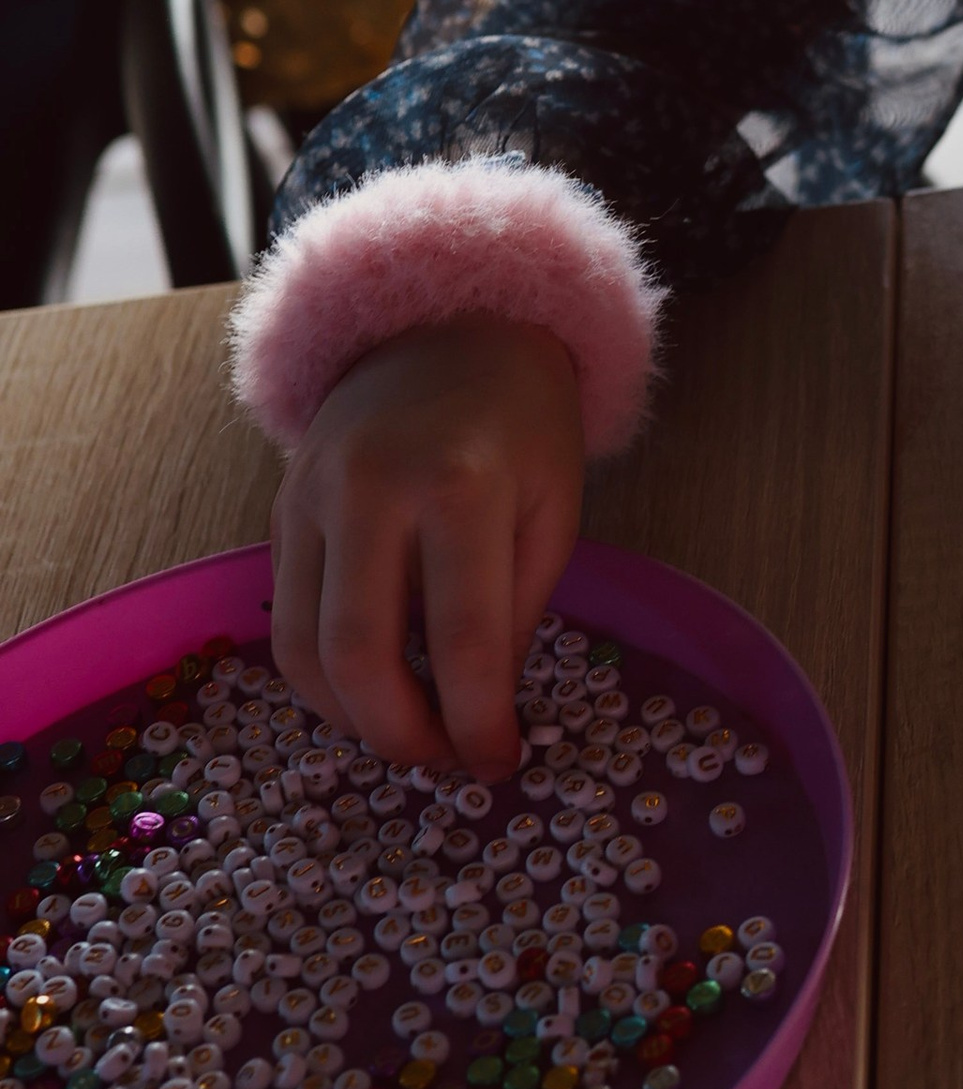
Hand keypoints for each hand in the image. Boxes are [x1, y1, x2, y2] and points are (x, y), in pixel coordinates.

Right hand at [269, 321, 584, 775]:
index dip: (481, 723)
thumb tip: (482, 713)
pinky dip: (320, 673)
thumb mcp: (555, 508)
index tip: (501, 764)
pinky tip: (368, 687)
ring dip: (350, 716)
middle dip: (401, 735)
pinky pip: (285, 616)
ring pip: (301, 648)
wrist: (450, 324)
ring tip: (407, 732)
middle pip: (359, 655)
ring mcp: (312, 497)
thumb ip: (519, 611)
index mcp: (463, 486)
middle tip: (443, 763)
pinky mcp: (281, 508)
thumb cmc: (523, 422)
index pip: (466, 641)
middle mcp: (373, 490)